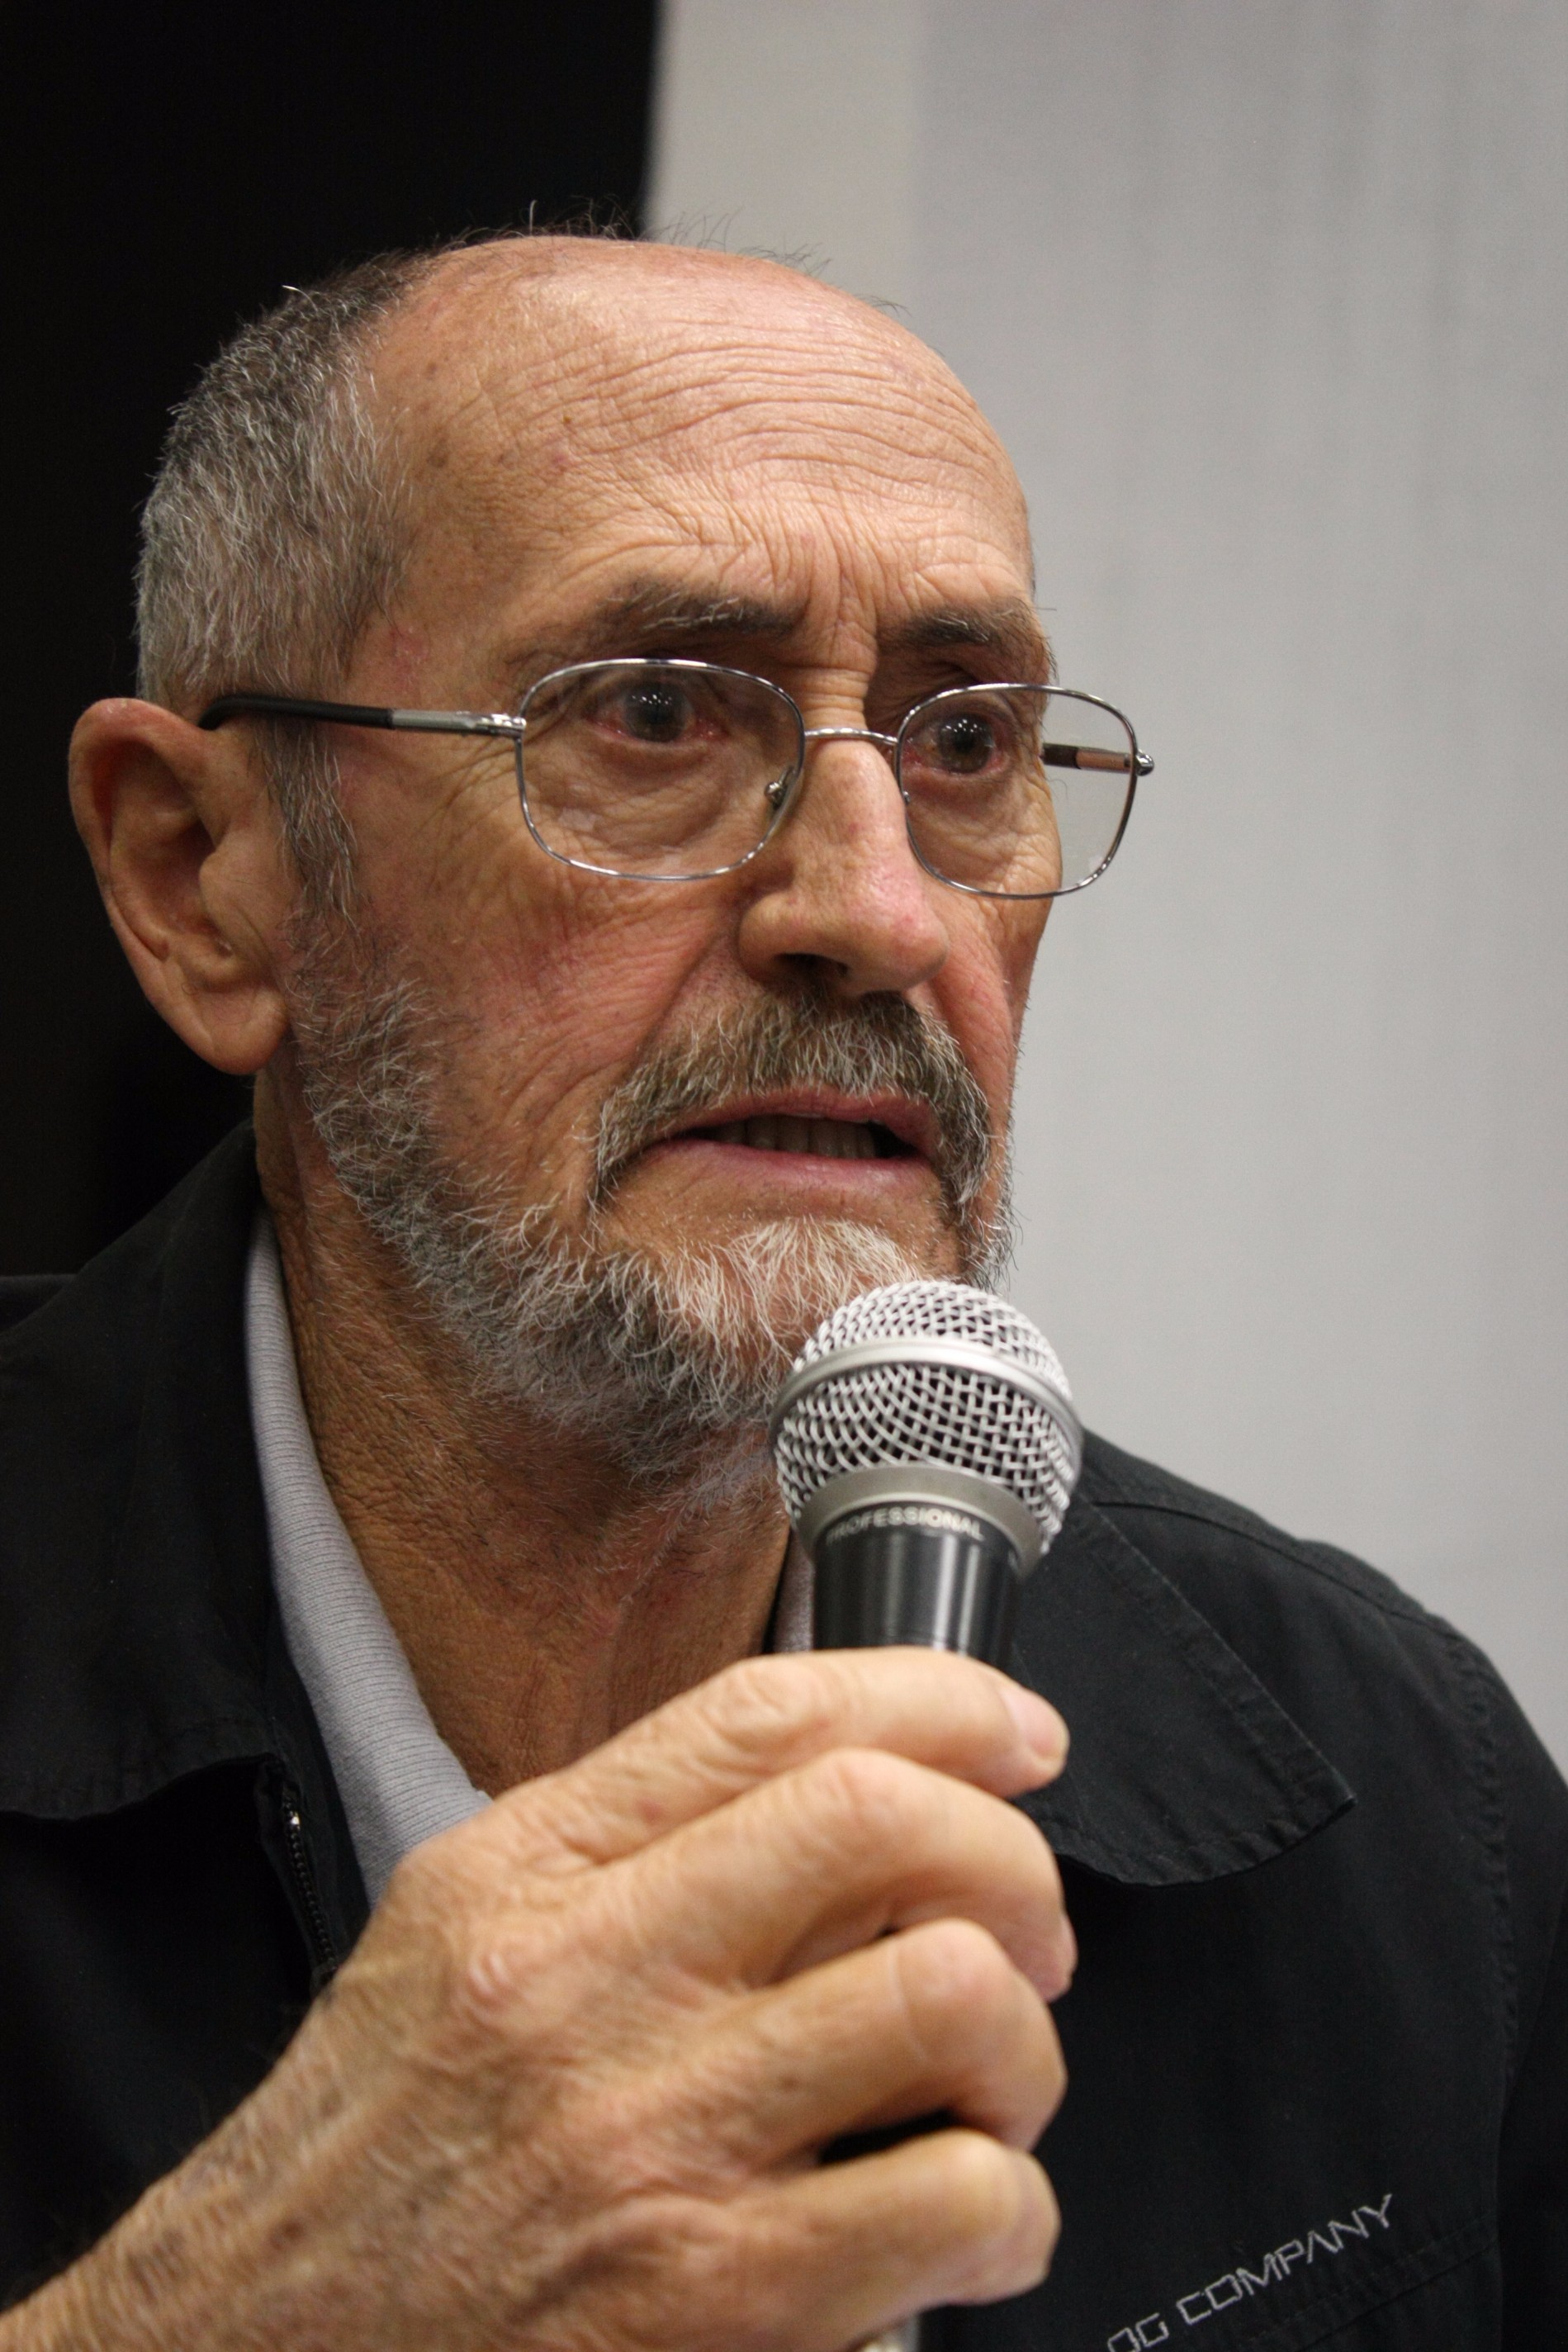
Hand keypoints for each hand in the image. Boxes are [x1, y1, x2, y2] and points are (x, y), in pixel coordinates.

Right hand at [11, 1649, 1071, 2351]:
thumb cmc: (374, 2162)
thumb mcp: (455, 1940)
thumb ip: (620, 1851)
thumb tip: (829, 1795)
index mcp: (528, 1872)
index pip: (768, 1715)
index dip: (936, 1699)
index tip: (1014, 1732)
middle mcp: (588, 1980)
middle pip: (880, 1822)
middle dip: (1009, 1860)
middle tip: (1025, 1929)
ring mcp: (653, 2137)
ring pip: (947, 1994)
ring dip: (1023, 2044)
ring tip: (994, 2089)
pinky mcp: (713, 2300)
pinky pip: (957, 2202)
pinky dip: (1010, 2210)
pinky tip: (968, 2224)